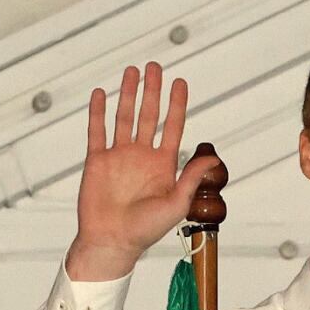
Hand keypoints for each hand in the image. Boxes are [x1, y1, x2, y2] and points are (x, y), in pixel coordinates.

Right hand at [68, 63, 219, 280]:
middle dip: (152, 90)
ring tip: (132, 71)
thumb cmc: (145, 230)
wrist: (112, 242)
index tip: (180, 83)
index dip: (177, 105)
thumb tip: (213, 157)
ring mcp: (119, 156)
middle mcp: (141, 156)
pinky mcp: (97, 161)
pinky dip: (98, 112)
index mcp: (162, 164)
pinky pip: (97, 131)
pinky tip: (101, 93)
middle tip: (155, 67)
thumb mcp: (176, 203)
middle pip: (149, 115)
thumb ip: (192, 178)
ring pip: (124, 117)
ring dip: (128, 94)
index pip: (173, 126)